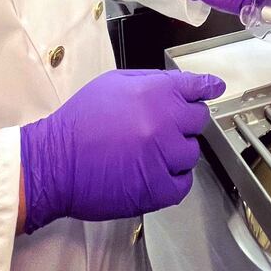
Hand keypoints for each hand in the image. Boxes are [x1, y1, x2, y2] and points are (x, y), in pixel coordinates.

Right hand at [20, 68, 224, 232]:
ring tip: (151, 152)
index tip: (215, 88)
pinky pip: (183, 183)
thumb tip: (175, 84)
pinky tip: (157, 172)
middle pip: (198, 120)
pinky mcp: (157, 188)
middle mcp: (165, 122)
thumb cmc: (81, 120)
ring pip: (192, 152)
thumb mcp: (113, 82)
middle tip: (164, 126)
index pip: (196, 87)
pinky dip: (175, 178)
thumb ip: (149, 81)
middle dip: (185, 121)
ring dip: (178, 151)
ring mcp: (163, 156)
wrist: (55, 162)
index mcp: (155, 93)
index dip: (207, 87)